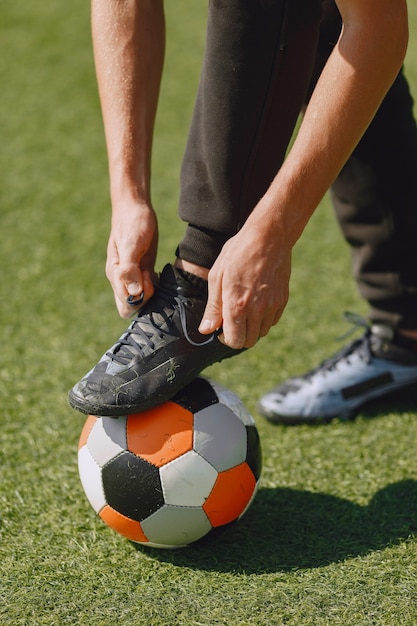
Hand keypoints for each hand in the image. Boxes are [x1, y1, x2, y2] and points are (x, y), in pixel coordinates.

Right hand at [105, 201, 157, 317]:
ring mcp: (132, 276)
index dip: (140, 300)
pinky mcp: (142, 271)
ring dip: (152, 293)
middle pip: (132, 305)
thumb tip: (134, 294)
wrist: (135, 208)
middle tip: (153, 279)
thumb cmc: (132, 223)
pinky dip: (155, 286)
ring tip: (155, 274)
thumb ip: (129, 269)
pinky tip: (159, 274)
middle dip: (146, 300)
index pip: (126, 305)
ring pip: (141, 298)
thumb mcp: (131, 244)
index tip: (148, 283)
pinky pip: (148, 288)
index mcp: (115, 274)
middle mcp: (122, 279)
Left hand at [198, 225, 290, 348]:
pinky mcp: (283, 300)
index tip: (221, 328)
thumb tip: (206, 330)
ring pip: (262, 333)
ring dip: (252, 327)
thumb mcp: (217, 277)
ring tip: (245, 308)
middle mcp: (257, 310)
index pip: (234, 341)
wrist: (269, 237)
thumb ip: (213, 308)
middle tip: (232, 319)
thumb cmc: (238, 253)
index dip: (225, 338)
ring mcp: (272, 306)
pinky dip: (264, 318)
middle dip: (239, 335)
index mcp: (237, 305)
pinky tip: (257, 302)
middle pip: (249, 341)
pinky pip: (272, 321)